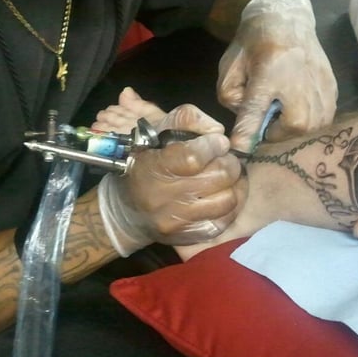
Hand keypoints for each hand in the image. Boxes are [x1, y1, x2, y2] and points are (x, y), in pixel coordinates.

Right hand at [98, 104, 246, 255]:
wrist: (125, 212)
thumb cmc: (143, 163)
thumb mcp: (156, 132)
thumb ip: (186, 119)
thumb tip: (218, 131)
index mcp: (152, 167)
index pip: (193, 156)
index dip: (213, 145)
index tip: (218, 142)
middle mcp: (162, 198)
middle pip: (218, 177)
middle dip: (228, 162)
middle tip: (224, 159)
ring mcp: (175, 221)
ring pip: (226, 200)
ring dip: (232, 185)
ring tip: (225, 178)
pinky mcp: (186, 237)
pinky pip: (223, 221)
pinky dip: (228, 207)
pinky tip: (221, 195)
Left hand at [217, 0, 337, 152]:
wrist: (287, 20)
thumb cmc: (253, 45)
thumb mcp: (231, 67)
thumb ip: (232, 97)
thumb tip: (245, 125)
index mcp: (269, 73)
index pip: (256, 111)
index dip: (246, 134)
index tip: (239, 151)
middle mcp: (299, 82)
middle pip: (292, 127)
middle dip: (275, 131)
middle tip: (267, 115)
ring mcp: (321, 87)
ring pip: (309, 128)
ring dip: (292, 127)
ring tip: (281, 110)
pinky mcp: (333, 91)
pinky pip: (321, 121)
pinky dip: (307, 120)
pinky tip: (296, 105)